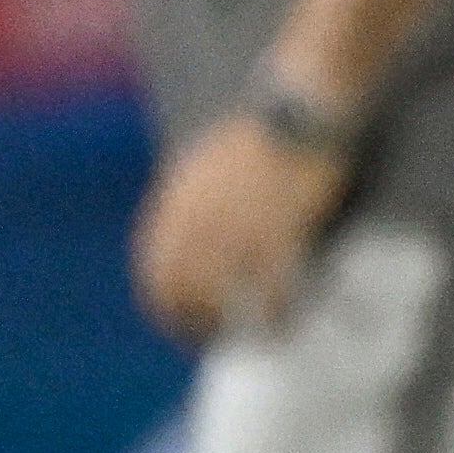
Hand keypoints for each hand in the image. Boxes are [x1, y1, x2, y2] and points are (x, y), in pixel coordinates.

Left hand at [133, 112, 348, 343]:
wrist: (297, 114)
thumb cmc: (252, 136)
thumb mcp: (197, 167)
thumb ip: (183, 207)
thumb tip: (178, 242)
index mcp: (177, 207)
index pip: (156, 272)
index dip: (164, 304)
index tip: (177, 320)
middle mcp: (202, 225)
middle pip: (187, 291)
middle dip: (197, 322)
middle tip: (216, 337)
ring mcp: (242, 230)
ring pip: (229, 295)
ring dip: (239, 325)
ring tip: (254, 338)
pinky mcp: (281, 233)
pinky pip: (274, 285)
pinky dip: (278, 311)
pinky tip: (285, 321)